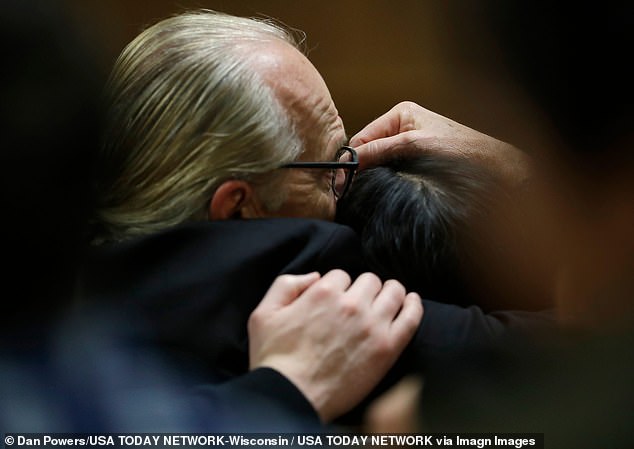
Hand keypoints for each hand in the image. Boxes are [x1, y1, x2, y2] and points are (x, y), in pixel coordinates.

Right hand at [248, 270, 422, 421]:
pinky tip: (411, 302)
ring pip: (393, 292)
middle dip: (364, 288)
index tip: (336, 302)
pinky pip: (411, 316)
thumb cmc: (275, 360)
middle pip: (370, 280)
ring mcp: (372, 325)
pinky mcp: (387, 347)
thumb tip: (314, 276)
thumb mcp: (263, 314)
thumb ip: (286, 285)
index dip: (338, 287)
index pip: (341, 275)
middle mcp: (351, 304)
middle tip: (359, 304)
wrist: (291, 397)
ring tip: (386, 301)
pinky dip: (414, 305)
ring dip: (389, 292)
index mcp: (323, 292)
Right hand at [350, 101, 531, 190]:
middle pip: (369, 149)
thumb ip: (381, 150)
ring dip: (372, 176)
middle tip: (348, 191)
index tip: (340, 181)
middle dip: (361, 168)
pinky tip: (380, 191)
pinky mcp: (415, 160)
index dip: (351, 158)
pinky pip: (391, 169)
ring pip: (379, 161)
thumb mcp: (415, 146)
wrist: (494, 168)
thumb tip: (348, 162)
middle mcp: (402, 125)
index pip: (363, 136)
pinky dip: (384, 180)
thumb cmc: (461, 150)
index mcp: (400, 113)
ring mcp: (409, 143)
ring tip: (361, 193)